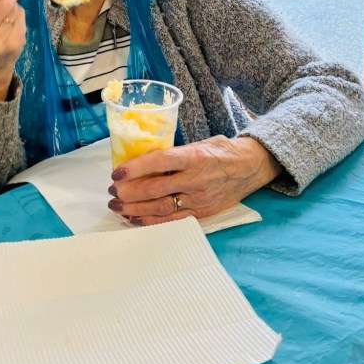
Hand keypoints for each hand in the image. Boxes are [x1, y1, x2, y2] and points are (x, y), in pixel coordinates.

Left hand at [107, 136, 281, 225]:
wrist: (251, 167)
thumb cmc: (221, 151)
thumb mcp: (199, 143)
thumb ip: (175, 152)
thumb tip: (144, 157)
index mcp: (194, 157)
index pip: (159, 161)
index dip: (135, 168)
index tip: (116, 172)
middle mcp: (196, 179)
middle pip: (155, 190)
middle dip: (129, 192)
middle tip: (112, 190)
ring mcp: (199, 199)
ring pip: (161, 208)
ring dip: (134, 208)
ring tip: (117, 205)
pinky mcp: (202, 213)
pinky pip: (172, 220)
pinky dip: (151, 221)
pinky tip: (134, 218)